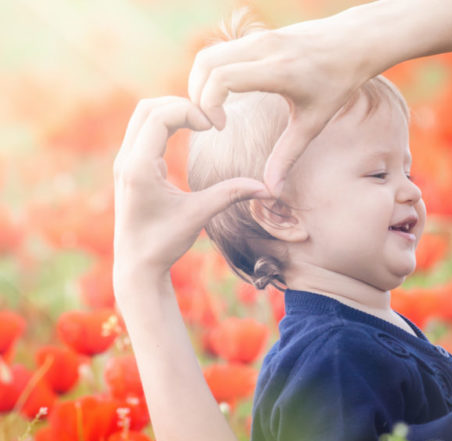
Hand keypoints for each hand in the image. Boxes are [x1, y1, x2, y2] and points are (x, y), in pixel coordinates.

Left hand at [113, 96, 269, 289]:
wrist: (137, 264)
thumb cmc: (165, 242)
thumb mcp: (199, 215)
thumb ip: (230, 194)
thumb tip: (267, 188)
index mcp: (139, 167)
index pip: (159, 117)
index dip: (189, 111)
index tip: (214, 126)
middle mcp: (126, 159)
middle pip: (147, 108)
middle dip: (180, 105)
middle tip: (209, 119)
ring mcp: (124, 161)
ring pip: (143, 116)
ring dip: (172, 113)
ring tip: (201, 123)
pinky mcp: (129, 167)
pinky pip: (143, 130)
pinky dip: (166, 124)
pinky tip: (188, 134)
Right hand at [187, 15, 380, 194]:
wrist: (354, 43)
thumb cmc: (337, 84)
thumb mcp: (314, 123)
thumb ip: (288, 156)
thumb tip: (271, 191)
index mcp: (278, 70)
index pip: (222, 78)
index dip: (209, 104)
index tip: (220, 127)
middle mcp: (264, 47)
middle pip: (205, 63)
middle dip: (197, 95)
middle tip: (209, 122)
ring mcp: (259, 36)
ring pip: (208, 54)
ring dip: (201, 83)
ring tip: (214, 111)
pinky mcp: (258, 34)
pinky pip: (221, 50)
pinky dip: (212, 73)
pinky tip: (224, 96)